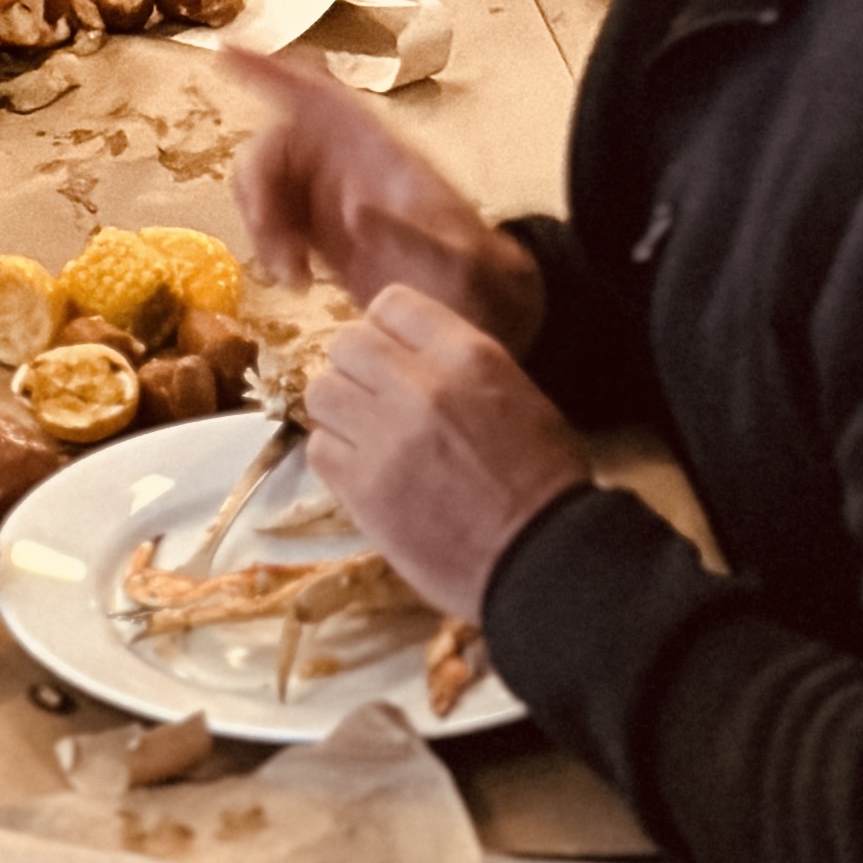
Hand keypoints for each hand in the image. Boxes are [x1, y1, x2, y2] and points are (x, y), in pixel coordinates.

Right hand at [233, 48, 540, 345]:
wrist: (491, 315)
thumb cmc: (483, 279)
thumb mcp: (460, 263)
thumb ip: (414, 237)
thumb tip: (356, 209)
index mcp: (379, 150)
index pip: (318, 94)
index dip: (272, 71)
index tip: (228, 54)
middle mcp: (348, 163)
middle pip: (276, 143)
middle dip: (260, 188)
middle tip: (275, 243)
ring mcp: (332, 197)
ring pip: (267, 184)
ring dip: (262, 224)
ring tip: (292, 274)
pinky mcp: (322, 233)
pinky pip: (274, 221)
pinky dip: (270, 247)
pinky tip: (297, 281)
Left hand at [305, 283, 588, 618]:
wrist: (543, 558)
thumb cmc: (541, 480)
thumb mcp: (516, 392)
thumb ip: (456, 363)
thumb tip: (404, 354)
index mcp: (468, 355)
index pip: (392, 303)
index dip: (387, 329)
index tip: (392, 355)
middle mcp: (421, 385)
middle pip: (347, 342)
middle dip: (357, 368)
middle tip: (375, 399)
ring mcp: (386, 436)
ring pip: (322, 391)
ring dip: (340, 410)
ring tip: (366, 436)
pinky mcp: (363, 488)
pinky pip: (319, 448)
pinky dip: (336, 457)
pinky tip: (364, 471)